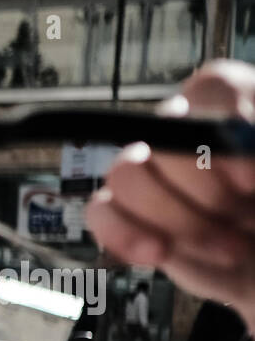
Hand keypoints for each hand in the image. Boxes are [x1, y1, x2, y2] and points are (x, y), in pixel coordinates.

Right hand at [87, 60, 254, 326]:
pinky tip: (160, 251)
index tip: (250, 177)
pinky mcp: (134, 220)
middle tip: (242, 211)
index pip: (212, 89)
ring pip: (125, 173)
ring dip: (173, 216)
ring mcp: (158, 180)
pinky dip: (125, 233)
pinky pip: (100, 211)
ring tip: (225, 245)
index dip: (226, 127)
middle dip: (202, 185)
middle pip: (162, 134)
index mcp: (237, 118)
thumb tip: (240, 145)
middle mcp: (194, 141)